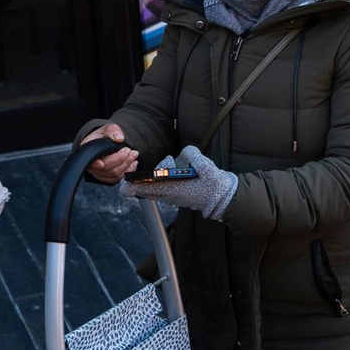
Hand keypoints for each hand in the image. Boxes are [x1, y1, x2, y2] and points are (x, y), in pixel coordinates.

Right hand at [80, 123, 136, 184]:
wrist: (106, 142)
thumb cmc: (103, 136)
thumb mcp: (107, 129)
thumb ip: (112, 130)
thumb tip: (119, 138)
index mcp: (88, 152)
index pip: (91, 162)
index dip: (97, 164)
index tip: (103, 163)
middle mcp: (91, 165)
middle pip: (106, 169)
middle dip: (121, 160)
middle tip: (129, 150)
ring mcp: (99, 173)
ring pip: (114, 175)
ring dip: (126, 165)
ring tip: (133, 155)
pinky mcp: (107, 177)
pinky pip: (117, 179)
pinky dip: (127, 171)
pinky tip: (132, 164)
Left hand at [120, 145, 237, 220]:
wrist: (225, 199)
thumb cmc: (215, 185)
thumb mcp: (206, 166)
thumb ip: (193, 156)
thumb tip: (186, 151)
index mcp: (175, 189)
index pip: (149, 190)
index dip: (135, 187)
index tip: (125, 185)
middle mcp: (172, 196)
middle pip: (148, 193)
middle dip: (138, 186)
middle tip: (132, 179)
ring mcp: (175, 198)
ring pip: (154, 193)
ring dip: (149, 184)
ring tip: (157, 170)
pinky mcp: (179, 197)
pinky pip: (162, 192)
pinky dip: (157, 185)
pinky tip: (164, 174)